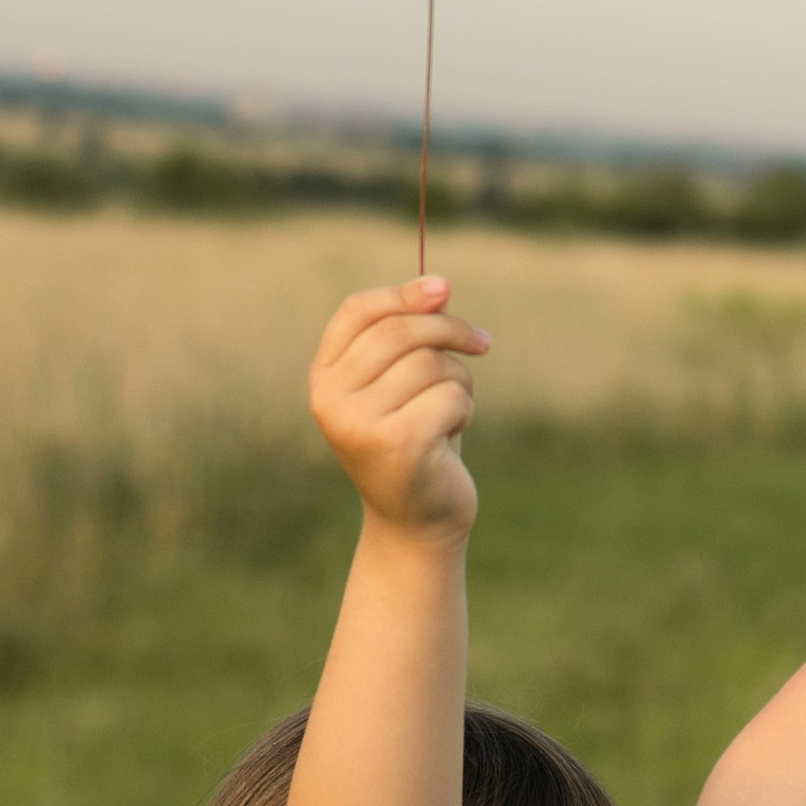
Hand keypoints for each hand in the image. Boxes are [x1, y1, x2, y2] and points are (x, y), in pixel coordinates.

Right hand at [308, 275, 488, 542]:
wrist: (417, 521)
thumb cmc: (415, 439)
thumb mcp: (405, 381)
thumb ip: (412, 333)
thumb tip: (439, 284)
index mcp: (323, 378)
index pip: (357, 311)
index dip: (403, 293)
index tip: (445, 287)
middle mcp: (330, 400)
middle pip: (399, 331)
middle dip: (449, 331)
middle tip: (482, 342)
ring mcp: (359, 423)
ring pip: (431, 364)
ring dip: (458, 382)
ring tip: (450, 413)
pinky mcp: (397, 444)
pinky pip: (450, 396)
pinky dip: (464, 410)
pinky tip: (451, 437)